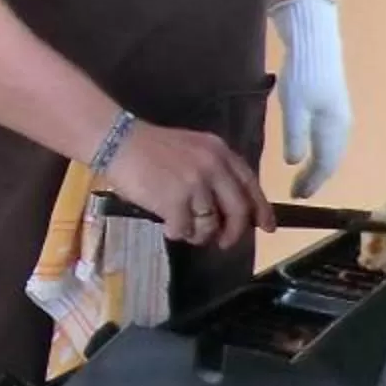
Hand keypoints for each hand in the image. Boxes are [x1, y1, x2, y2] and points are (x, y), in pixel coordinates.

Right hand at [103, 122, 267, 248]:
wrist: (119, 142)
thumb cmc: (151, 148)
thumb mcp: (192, 149)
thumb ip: (214, 171)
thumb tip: (228, 208)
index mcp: (220, 152)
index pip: (250, 184)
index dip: (261, 209)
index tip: (266, 227)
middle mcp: (213, 167)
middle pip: (239, 210)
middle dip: (234, 233)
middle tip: (224, 243)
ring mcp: (195, 184)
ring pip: (210, 225)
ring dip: (198, 234)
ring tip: (182, 228)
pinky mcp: (176, 201)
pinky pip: (185, 230)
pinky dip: (176, 232)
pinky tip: (167, 225)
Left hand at [271, 0, 350, 197]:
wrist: (316, 44)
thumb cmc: (304, 77)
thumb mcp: (294, 109)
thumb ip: (295, 137)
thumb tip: (295, 163)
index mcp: (333, 130)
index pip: (324, 165)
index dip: (311, 182)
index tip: (296, 195)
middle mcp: (342, 127)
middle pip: (331, 160)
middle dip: (316, 178)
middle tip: (298, 191)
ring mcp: (341, 116)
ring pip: (332, 150)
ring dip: (319, 166)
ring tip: (303, 177)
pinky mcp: (336, 106)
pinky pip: (331, 139)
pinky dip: (322, 151)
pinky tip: (310, 150)